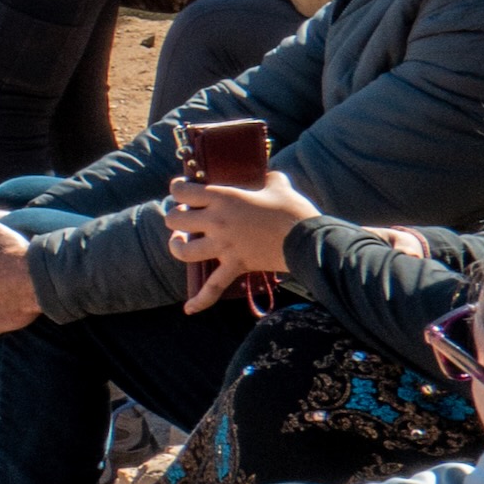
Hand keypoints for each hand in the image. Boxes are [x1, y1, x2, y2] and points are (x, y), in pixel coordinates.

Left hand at [160, 169, 316, 307]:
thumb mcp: (278, 184)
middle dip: (177, 217)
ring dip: (178, 246)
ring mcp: (224, 246)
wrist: (309, 238)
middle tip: (188, 216)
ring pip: (182, 250)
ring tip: (181, 241)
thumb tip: (265, 174)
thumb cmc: (293, 209)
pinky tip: (189, 309)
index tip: (182, 189)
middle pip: (174, 219)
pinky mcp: (235, 265)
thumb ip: (265, 177)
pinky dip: (201, 300)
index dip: (177, 188)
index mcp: (222, 198)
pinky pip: (213, 287)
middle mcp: (216, 221)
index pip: (182, 191)